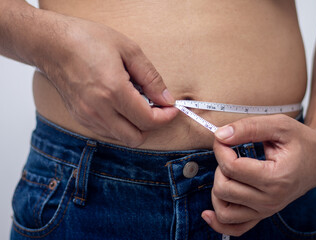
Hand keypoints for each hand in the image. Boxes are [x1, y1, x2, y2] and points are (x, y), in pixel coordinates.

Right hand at [40, 17, 177, 146]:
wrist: (51, 44)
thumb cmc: (87, 40)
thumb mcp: (129, 50)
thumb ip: (151, 78)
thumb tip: (166, 98)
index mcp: (113, 91)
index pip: (148, 120)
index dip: (166, 117)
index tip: (172, 109)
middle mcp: (99, 110)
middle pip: (136, 138)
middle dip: (152, 126)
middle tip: (157, 108)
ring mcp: (87, 117)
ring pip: (122, 138)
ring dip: (136, 126)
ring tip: (136, 103)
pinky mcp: (80, 118)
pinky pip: (107, 132)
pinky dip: (120, 125)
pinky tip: (120, 105)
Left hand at [201, 114, 315, 235]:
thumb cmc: (300, 142)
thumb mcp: (278, 125)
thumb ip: (248, 128)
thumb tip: (220, 135)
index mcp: (276, 178)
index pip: (231, 167)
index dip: (220, 148)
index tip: (224, 138)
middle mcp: (271, 200)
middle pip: (224, 188)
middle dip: (220, 166)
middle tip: (231, 153)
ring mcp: (266, 211)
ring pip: (224, 211)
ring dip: (218, 189)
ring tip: (229, 173)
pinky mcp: (261, 215)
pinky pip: (235, 228)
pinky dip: (219, 222)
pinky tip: (208, 212)